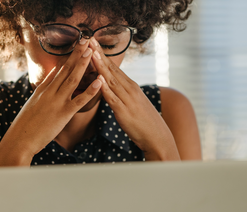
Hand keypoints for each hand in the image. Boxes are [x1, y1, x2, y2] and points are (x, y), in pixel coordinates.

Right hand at [0, 39, 102, 165]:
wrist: (19, 139)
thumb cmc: (25, 125)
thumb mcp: (33, 104)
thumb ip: (43, 90)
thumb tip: (50, 77)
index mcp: (43, 89)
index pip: (58, 70)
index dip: (69, 57)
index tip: (78, 45)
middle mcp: (50, 92)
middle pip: (66, 69)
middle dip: (77, 54)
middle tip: (86, 40)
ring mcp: (56, 101)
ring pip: (72, 79)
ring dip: (83, 65)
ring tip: (92, 51)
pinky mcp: (63, 114)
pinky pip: (80, 100)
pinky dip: (90, 90)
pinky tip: (99, 82)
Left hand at [89, 37, 179, 160]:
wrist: (157, 137)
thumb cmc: (144, 122)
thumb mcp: (133, 103)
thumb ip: (122, 94)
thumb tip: (111, 87)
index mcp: (131, 86)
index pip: (114, 67)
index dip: (102, 54)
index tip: (92, 42)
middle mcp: (129, 89)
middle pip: (111, 69)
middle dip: (99, 54)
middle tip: (88, 39)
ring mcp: (127, 99)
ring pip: (111, 80)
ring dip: (100, 66)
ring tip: (91, 53)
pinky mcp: (124, 112)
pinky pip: (113, 98)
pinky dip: (105, 89)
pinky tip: (98, 80)